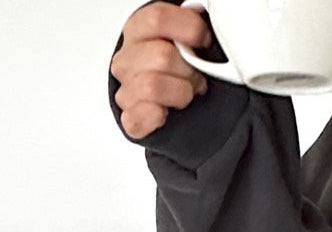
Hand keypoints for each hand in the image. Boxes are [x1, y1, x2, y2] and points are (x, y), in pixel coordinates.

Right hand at [111, 2, 212, 140]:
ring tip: (185, 94)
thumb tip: (204, 12)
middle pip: (162, 56)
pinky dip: (156, 116)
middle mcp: (127, 59)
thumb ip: (191, 25)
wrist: (168, 106)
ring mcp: (126, 89)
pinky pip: (138, 117)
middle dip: (188, 69)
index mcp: (138, 31)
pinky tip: (166, 112)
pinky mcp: (130, 119)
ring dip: (180, 93)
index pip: (157, 18)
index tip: (204, 41)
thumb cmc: (179, 70)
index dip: (189, 29)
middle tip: (196, 76)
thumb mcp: (185, 40)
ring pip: (153, 86)